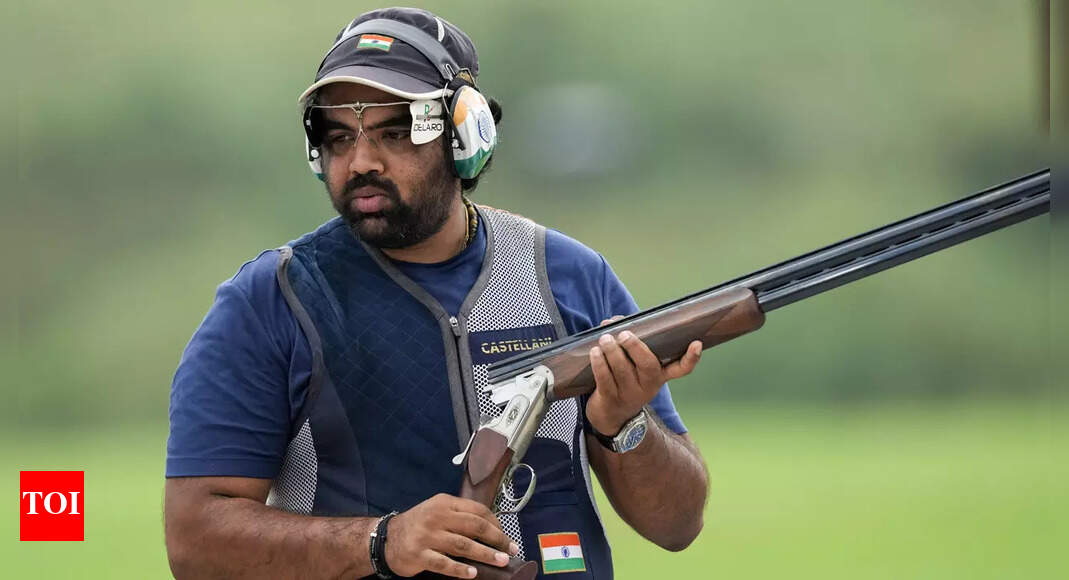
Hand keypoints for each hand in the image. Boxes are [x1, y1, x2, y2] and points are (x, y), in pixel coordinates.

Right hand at [384, 493, 519, 578]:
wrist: (387, 538)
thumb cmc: (419, 526)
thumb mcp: (438, 512)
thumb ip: (460, 516)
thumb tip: (492, 530)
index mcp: (445, 503)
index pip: (477, 511)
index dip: (496, 524)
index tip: (506, 536)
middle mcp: (437, 516)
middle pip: (474, 527)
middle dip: (497, 539)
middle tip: (511, 550)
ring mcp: (427, 536)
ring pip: (463, 545)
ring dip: (485, 554)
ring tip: (500, 561)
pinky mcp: (419, 554)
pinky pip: (444, 563)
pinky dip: (460, 569)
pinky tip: (473, 573)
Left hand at [586, 316, 702, 435]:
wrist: (612, 416)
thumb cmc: (624, 380)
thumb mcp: (635, 368)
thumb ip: (629, 343)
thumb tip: (615, 320)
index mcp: (659, 376)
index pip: (681, 369)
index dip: (691, 358)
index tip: (696, 343)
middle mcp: (648, 386)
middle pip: (648, 366)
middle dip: (635, 347)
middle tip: (623, 334)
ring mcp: (630, 394)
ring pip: (623, 371)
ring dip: (612, 352)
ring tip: (605, 339)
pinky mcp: (611, 399)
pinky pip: (605, 379)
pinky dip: (599, 364)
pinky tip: (595, 352)